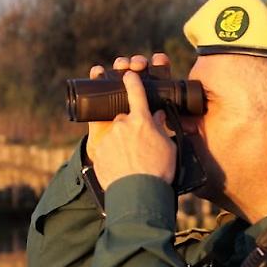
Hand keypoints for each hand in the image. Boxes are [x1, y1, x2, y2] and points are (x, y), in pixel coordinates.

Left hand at [85, 53, 176, 188]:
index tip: (128, 74)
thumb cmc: (158, 170)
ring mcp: (108, 137)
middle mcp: (122, 124)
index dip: (131, 81)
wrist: (138, 193)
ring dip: (121, 143)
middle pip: (125, 120)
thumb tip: (157, 115)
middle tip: (139, 148)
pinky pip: (107, 149)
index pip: (136, 93)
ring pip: (115, 135)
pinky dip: (113, 155)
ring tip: (131, 162)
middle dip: (130, 129)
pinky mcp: (99, 151)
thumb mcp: (168, 146)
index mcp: (141, 120)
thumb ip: (160, 127)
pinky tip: (121, 167)